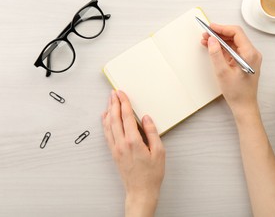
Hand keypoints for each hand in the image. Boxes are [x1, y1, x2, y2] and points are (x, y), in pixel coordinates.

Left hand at [102, 90, 164, 216]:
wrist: (141, 191)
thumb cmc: (151, 174)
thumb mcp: (159, 152)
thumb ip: (152, 132)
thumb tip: (146, 119)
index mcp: (133, 141)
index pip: (126, 117)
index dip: (124, 103)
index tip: (122, 93)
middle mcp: (121, 143)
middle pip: (115, 118)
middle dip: (114, 103)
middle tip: (114, 93)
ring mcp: (115, 148)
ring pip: (108, 125)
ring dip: (109, 111)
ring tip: (109, 101)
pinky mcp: (113, 153)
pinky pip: (107, 134)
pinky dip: (105, 123)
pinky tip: (105, 118)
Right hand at [201, 23, 261, 114]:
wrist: (244, 106)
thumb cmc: (237, 92)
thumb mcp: (222, 72)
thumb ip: (216, 54)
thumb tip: (211, 40)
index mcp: (250, 54)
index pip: (236, 32)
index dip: (222, 28)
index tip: (210, 27)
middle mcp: (252, 53)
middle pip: (235, 36)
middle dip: (219, 34)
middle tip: (205, 34)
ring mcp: (249, 58)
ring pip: (234, 43)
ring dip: (220, 41)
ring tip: (206, 41)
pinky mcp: (245, 62)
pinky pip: (234, 50)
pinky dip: (223, 48)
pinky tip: (213, 48)